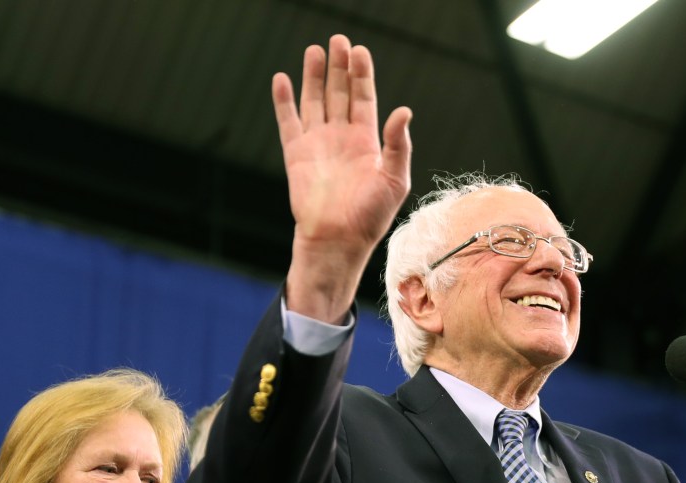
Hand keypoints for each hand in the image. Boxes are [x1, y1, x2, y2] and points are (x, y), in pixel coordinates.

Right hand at [277, 35, 411, 321]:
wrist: (337, 240)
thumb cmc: (370, 217)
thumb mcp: (394, 180)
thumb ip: (399, 145)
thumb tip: (404, 111)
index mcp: (367, 142)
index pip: (364, 98)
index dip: (362, 75)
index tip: (359, 51)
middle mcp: (341, 138)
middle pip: (339, 93)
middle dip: (339, 67)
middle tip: (338, 40)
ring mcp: (317, 144)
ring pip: (315, 101)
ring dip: (314, 76)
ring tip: (315, 51)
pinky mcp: (296, 154)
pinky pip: (288, 121)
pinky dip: (284, 100)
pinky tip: (282, 79)